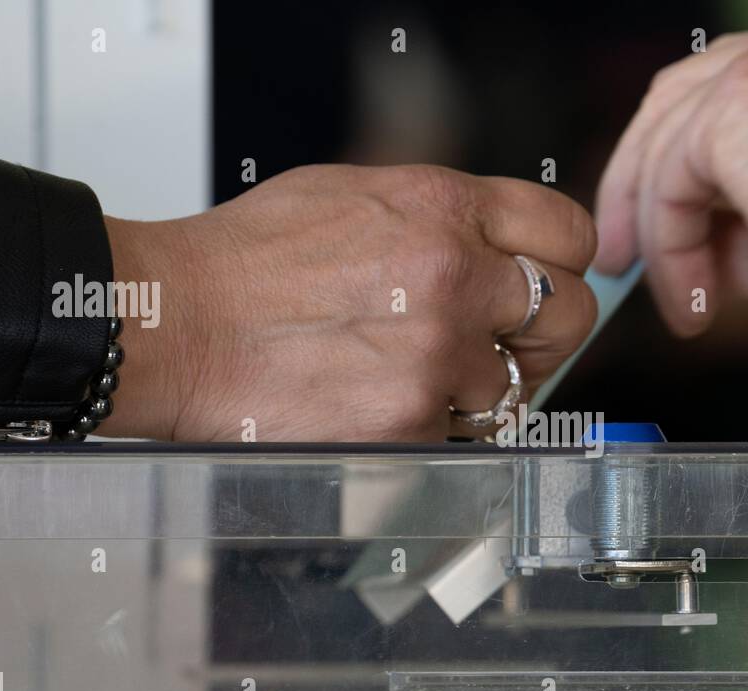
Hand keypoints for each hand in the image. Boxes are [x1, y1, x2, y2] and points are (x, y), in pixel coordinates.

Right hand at [102, 164, 596, 440]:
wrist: (177, 328)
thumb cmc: (251, 263)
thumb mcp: (358, 195)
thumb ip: (447, 219)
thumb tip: (510, 250)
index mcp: (444, 207)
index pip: (569, 232)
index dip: (564, 263)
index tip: (546, 283)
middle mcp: (453, 278)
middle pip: (570, 314)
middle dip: (541, 335)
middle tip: (499, 345)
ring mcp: (436, 357)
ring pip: (516, 389)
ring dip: (477, 391)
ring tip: (411, 378)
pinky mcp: (412, 425)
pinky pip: (464, 438)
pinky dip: (434, 431)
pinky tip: (381, 408)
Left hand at [594, 0, 747, 333]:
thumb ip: (737, 220)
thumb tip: (674, 244)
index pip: (719, 94)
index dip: (673, 164)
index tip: (650, 236)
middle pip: (677, 100)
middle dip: (639, 188)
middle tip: (621, 261)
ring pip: (667, 145)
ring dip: (659, 237)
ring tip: (684, 305)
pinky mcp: (740, 102)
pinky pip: (670, 179)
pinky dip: (670, 246)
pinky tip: (695, 298)